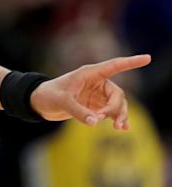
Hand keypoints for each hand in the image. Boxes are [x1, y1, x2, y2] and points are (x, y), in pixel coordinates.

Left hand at [29, 54, 150, 129]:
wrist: (40, 103)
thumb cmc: (48, 95)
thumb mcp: (61, 101)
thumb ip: (78, 111)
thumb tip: (95, 122)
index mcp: (89, 74)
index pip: (114, 66)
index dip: (131, 62)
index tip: (147, 58)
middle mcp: (96, 83)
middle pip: (118, 94)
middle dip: (116, 108)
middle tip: (103, 119)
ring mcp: (97, 95)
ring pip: (117, 105)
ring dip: (119, 116)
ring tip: (118, 128)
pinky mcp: (95, 106)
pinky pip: (111, 112)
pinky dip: (117, 119)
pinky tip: (124, 128)